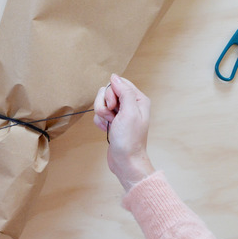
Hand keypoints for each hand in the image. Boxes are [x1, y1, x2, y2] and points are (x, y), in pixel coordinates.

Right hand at [94, 74, 155, 191]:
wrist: (125, 161)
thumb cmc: (130, 140)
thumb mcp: (129, 112)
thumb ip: (124, 92)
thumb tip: (114, 77)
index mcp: (138, 99)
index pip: (118, 83)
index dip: (111, 93)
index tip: (114, 106)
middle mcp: (130, 104)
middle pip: (107, 92)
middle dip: (105, 104)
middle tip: (113, 117)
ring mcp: (120, 113)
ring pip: (101, 102)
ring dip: (102, 114)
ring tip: (110, 124)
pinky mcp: (112, 121)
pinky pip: (99, 113)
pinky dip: (100, 122)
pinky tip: (106, 130)